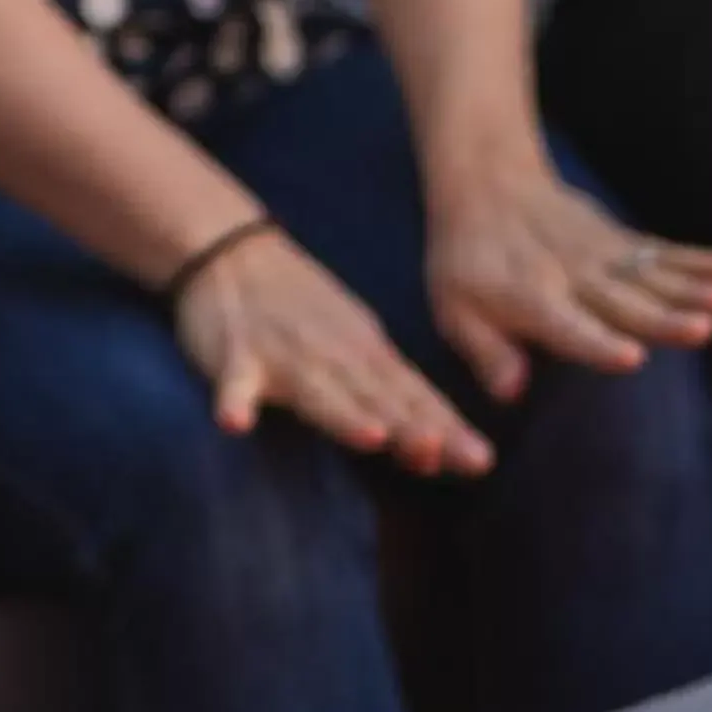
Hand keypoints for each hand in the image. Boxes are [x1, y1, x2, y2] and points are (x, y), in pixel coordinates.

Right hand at [175, 221, 494, 475]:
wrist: (232, 251)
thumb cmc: (305, 312)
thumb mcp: (358, 345)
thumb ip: (392, 395)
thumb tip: (438, 444)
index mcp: (368, 355)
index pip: (416, 397)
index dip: (447, 428)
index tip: (479, 460)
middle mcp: (336, 356)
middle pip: (380, 399)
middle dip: (411, 426)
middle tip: (441, 454)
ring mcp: (286, 356)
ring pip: (319, 391)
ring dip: (344, 414)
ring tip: (371, 437)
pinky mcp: (235, 356)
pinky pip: (234, 384)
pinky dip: (234, 401)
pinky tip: (234, 423)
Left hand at [426, 160, 711, 401]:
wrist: (487, 185)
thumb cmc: (467, 262)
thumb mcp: (454, 311)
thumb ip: (485, 352)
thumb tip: (511, 393)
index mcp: (531, 300)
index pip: (568, 327)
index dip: (598, 344)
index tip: (632, 358)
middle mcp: (573, 278)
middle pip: (625, 303)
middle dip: (665, 318)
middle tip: (704, 329)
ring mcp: (603, 257)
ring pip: (653, 276)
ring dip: (693, 287)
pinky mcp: (623, 242)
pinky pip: (667, 253)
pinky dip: (704, 259)